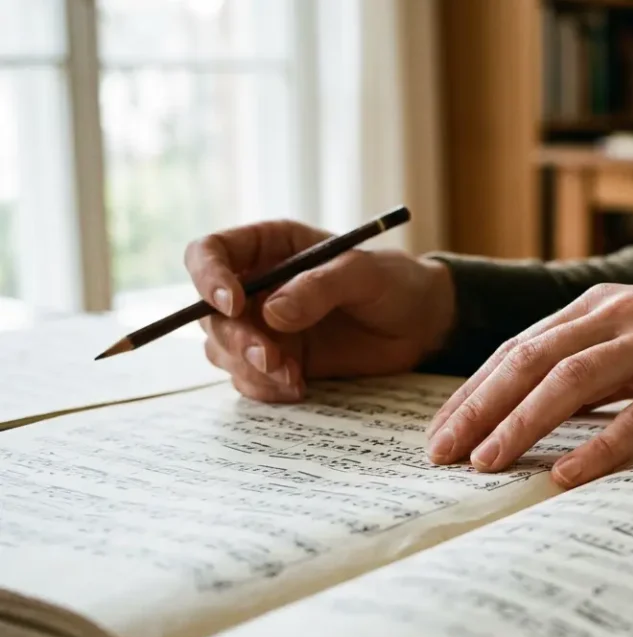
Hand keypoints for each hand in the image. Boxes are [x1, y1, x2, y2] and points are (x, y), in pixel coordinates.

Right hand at [185, 220, 454, 401]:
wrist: (419, 324)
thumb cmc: (394, 283)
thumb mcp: (365, 275)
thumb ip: (320, 286)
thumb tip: (271, 313)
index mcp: (268, 247)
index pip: (209, 253)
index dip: (209, 277)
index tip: (233, 304)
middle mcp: (255, 285)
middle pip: (209, 312)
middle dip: (236, 339)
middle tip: (272, 358)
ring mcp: (262, 326)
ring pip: (222, 350)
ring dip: (249, 368)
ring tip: (294, 377)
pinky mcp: (276, 360)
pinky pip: (248, 379)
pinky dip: (265, 388)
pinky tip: (299, 387)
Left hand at [424, 280, 632, 486]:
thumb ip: (594, 362)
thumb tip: (533, 410)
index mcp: (601, 307)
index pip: (519, 348)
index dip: (473, 391)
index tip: (439, 432)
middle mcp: (622, 315)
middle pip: (532, 360)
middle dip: (479, 408)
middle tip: (441, 454)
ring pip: (574, 381)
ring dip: (524, 423)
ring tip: (488, 463)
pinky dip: (601, 446)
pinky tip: (568, 474)